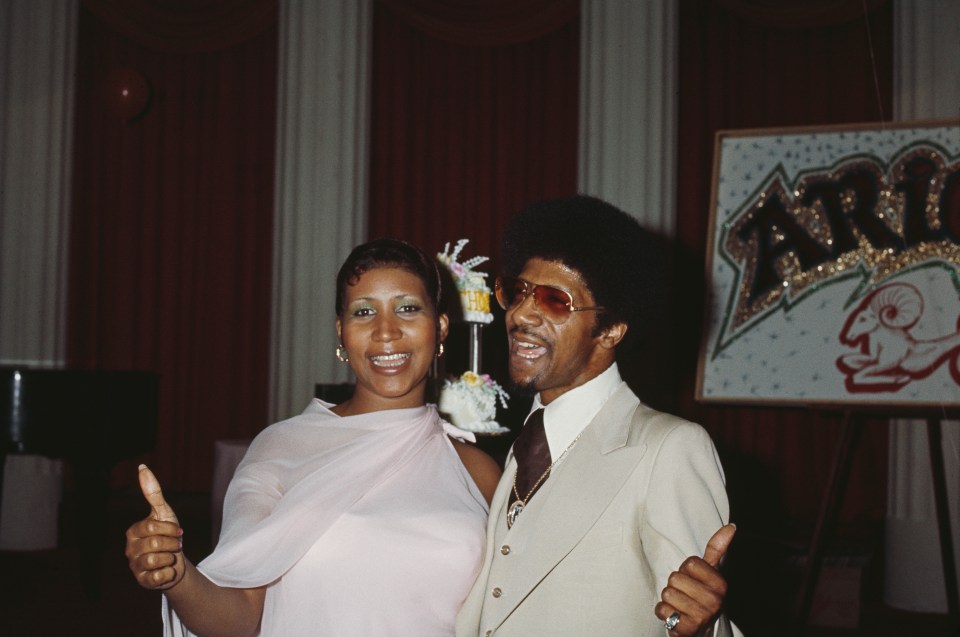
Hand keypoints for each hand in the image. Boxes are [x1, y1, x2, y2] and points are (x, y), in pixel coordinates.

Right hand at [125, 464, 185, 590]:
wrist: (176, 561)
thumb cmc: (168, 534)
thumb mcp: (164, 512)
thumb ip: (153, 492)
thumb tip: (142, 466)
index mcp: (133, 531)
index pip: (152, 527)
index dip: (170, 529)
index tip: (177, 531)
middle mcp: (129, 549)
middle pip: (156, 544)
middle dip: (172, 543)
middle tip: (174, 545)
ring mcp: (134, 567)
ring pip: (155, 561)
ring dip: (170, 557)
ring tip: (170, 556)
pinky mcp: (142, 582)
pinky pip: (158, 577)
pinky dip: (169, 572)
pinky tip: (168, 570)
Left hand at [655, 523, 734, 636]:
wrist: (700, 630)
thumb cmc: (701, 596)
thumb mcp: (710, 573)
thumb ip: (717, 549)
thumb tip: (731, 526)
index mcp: (720, 584)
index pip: (690, 563)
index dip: (686, 570)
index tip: (693, 580)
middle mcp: (714, 600)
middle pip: (676, 577)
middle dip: (675, 585)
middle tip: (685, 595)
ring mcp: (702, 615)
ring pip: (667, 593)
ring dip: (669, 600)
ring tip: (680, 606)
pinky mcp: (687, 628)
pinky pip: (662, 609)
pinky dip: (663, 612)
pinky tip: (675, 616)